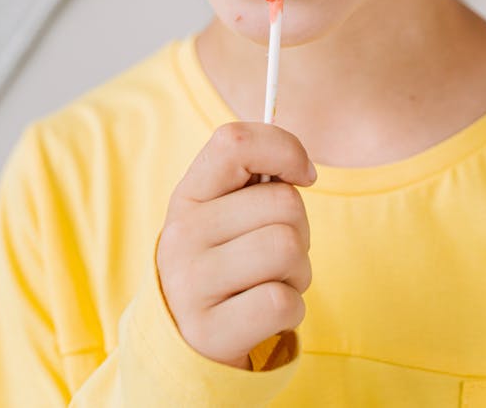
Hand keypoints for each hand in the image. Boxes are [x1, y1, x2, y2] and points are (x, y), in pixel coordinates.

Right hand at [156, 121, 316, 369]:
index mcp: (188, 195)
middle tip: (278, 253)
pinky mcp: (208, 332)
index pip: (234, 142)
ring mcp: (190, 284)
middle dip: (301, 228)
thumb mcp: (228, 214)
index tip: (303, 175)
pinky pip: (283, 302)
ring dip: (299, 270)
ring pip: (288, 248)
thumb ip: (256, 177)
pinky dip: (291, 310)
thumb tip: (303, 169)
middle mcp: (181, 234)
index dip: (284, 149)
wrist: (191, 343)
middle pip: (284, 203)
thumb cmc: (228, 262)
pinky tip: (266, 316)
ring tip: (273, 281)